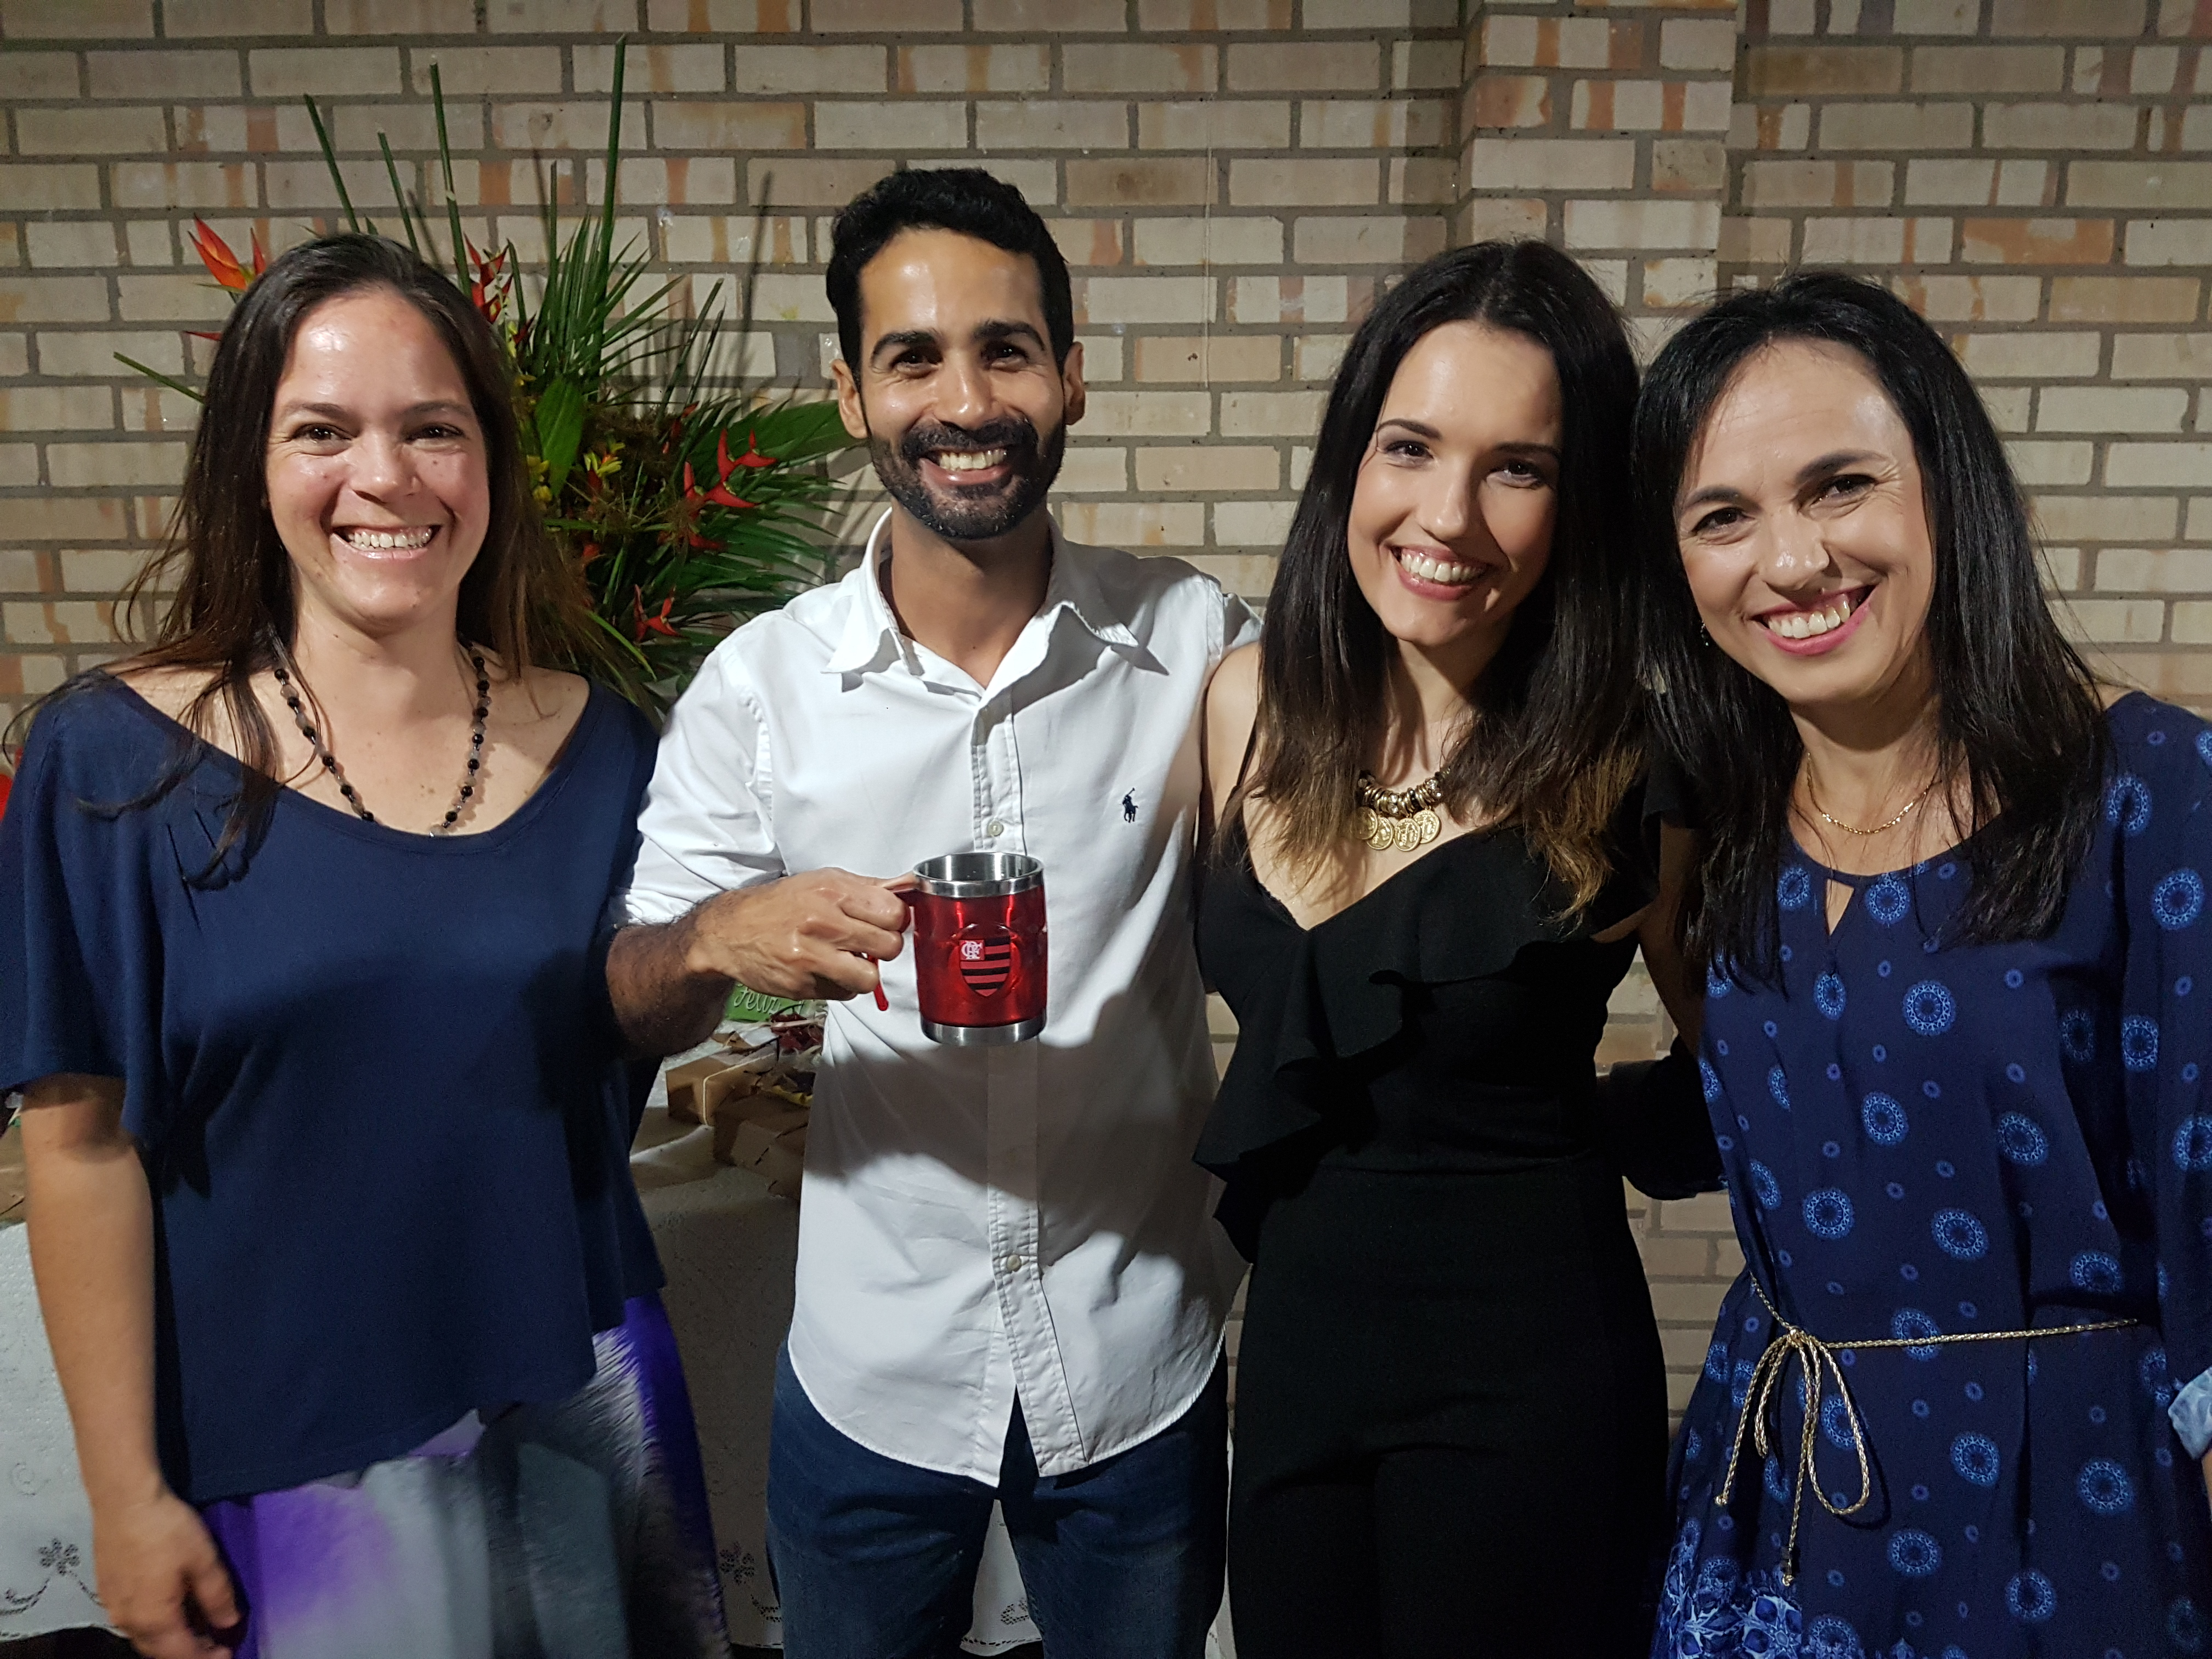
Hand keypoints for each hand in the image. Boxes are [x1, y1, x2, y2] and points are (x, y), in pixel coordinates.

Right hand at [92, 1488, 240, 1656]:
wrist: (124, 1501)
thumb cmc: (167, 1530)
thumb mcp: (203, 1561)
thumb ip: (217, 1597)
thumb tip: (228, 1623)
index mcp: (154, 1619)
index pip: (182, 1654)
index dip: (206, 1657)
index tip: (227, 1654)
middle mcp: (128, 1621)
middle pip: (159, 1651)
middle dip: (187, 1652)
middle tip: (213, 1644)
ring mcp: (113, 1606)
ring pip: (144, 1637)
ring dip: (170, 1640)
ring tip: (196, 1628)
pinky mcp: (107, 1590)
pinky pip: (133, 1620)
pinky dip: (155, 1624)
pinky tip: (171, 1609)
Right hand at [687, 869, 911, 1000]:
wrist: (730, 931)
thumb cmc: (780, 905)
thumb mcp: (823, 881)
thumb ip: (868, 887)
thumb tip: (910, 886)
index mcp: (832, 891)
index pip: (894, 912)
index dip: (895, 920)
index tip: (885, 921)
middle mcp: (821, 922)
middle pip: (889, 946)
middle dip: (884, 947)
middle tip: (867, 942)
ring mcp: (810, 957)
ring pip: (870, 977)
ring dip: (865, 972)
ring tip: (849, 960)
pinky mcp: (802, 986)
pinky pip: (845, 994)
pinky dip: (842, 986)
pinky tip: (826, 970)